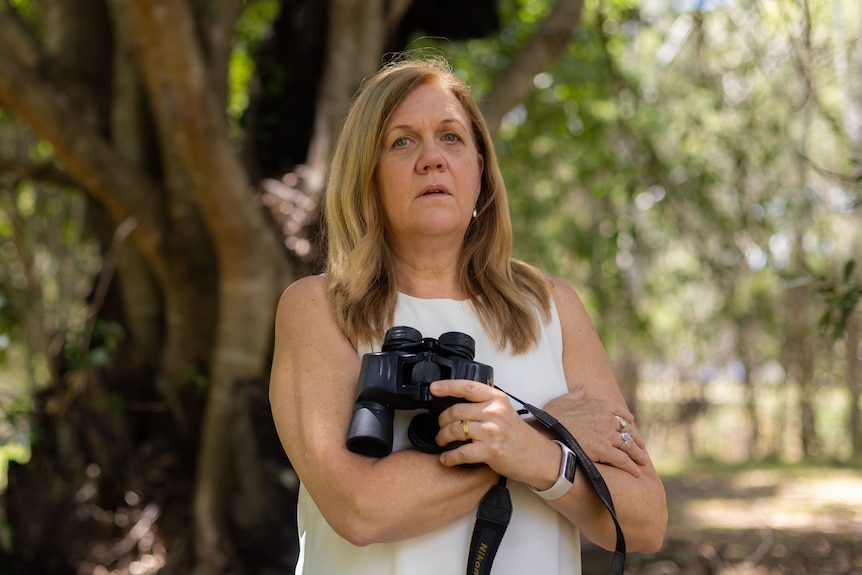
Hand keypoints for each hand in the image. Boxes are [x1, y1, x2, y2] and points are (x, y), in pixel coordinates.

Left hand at [429, 379, 553, 482]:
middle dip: (441, 420)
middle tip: (440, 427)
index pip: (468, 387)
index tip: (434, 388)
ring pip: (455, 430)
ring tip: (442, 441)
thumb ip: (484, 404)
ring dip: (442, 437)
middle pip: (455, 411)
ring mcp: (492, 431)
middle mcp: (494, 412)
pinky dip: (449, 457)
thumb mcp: (504, 411)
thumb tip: (456, 403)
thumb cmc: (518, 435)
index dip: (447, 386)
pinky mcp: (490, 451)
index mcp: (497, 399)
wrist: (537, 456)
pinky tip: (446, 459)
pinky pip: (461, 452)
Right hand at [541, 385, 648, 477]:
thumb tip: (582, 388)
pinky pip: (623, 460)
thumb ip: (575, 394)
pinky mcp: (605, 451)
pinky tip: (637, 472)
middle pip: (627, 430)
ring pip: (628, 445)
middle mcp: (606, 419)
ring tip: (643, 461)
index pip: (619, 412)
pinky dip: (631, 466)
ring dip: (637, 454)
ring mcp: (607, 435)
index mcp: (598, 406)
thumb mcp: (562, 400)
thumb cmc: (551, 418)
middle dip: (636, 438)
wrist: (547, 434)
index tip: (631, 423)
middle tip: (641, 446)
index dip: (626, 418)